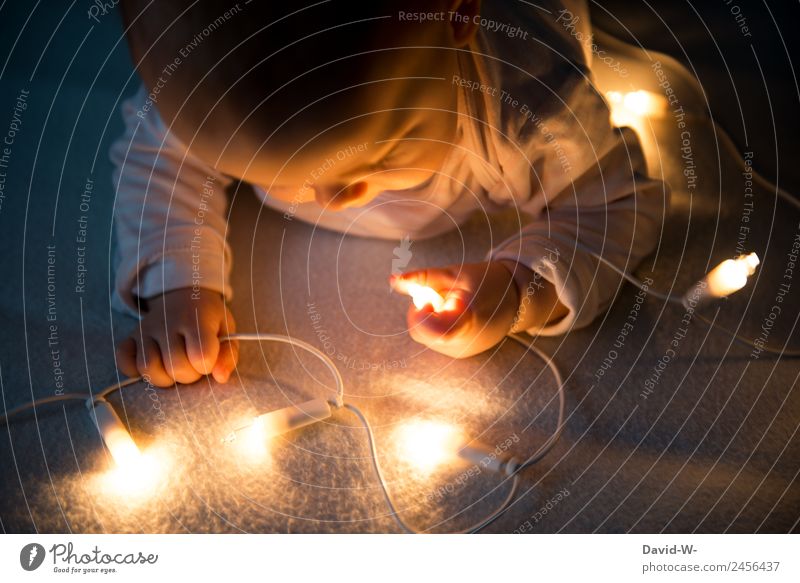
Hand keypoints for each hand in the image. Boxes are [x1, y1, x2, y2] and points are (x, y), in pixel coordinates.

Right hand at [116, 288, 238, 386]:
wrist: (184, 295)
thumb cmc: (208, 318)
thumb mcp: (227, 330)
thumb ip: (229, 354)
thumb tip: (220, 378)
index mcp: (195, 320)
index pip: (201, 356)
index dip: (207, 366)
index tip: (208, 361)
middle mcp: (167, 323)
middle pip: (175, 366)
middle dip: (188, 375)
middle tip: (192, 366)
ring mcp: (145, 330)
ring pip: (147, 367)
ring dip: (163, 378)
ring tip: (173, 369)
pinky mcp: (130, 337)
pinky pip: (123, 361)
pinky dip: (135, 371)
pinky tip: (153, 365)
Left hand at [390, 262, 519, 357]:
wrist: (516, 298)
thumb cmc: (484, 281)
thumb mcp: (452, 274)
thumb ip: (421, 278)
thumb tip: (392, 280)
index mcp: (463, 320)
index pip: (424, 329)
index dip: (419, 313)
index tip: (429, 299)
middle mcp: (463, 343)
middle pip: (419, 332)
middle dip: (422, 312)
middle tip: (442, 297)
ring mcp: (462, 352)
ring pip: (426, 337)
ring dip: (430, 319)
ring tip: (453, 306)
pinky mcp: (462, 354)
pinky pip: (436, 341)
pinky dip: (439, 326)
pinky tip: (457, 317)